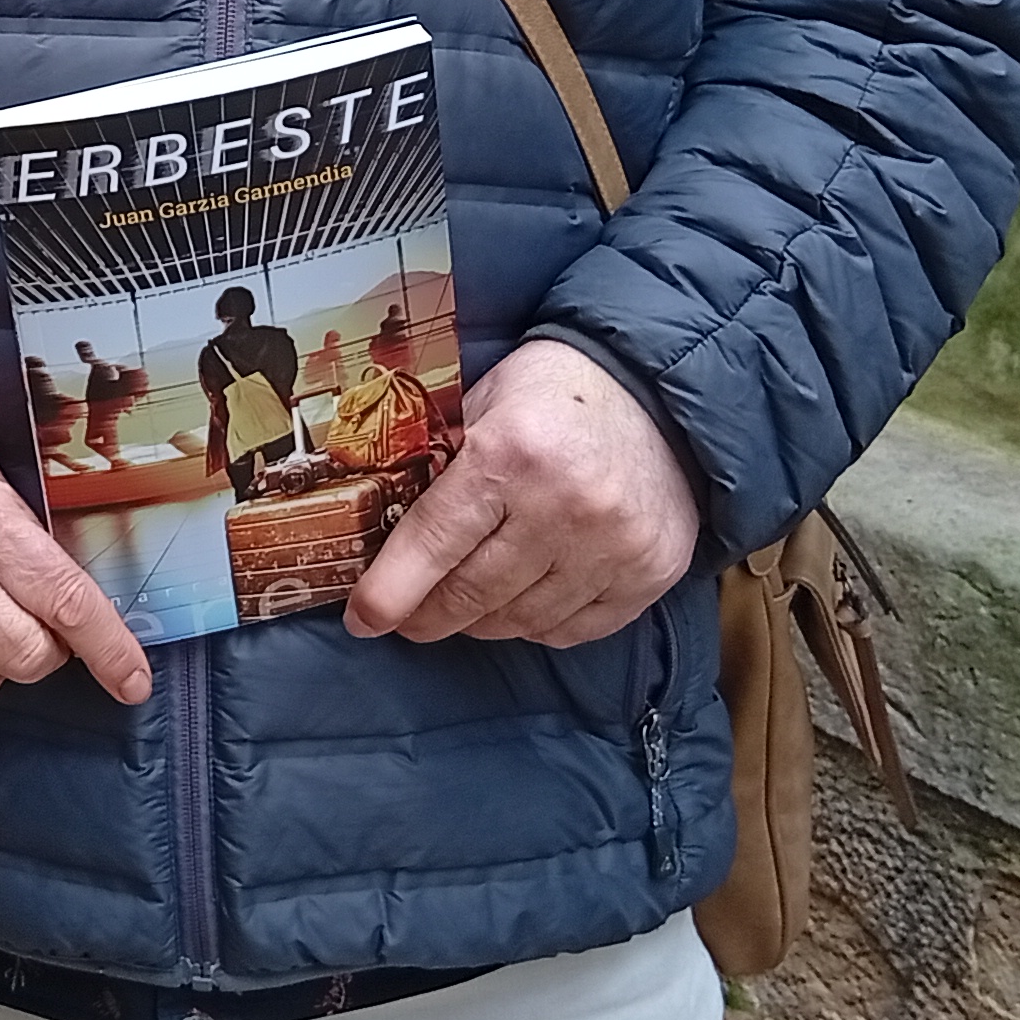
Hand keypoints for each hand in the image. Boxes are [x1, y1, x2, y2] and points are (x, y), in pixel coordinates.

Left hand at [343, 339, 698, 648]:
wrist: (656, 389)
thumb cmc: (554, 390)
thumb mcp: (483, 401)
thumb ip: (440, 465)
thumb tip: (383, 537)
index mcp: (511, 454)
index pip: (434, 543)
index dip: (390, 591)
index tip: (364, 618)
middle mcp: (566, 507)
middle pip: (474, 593)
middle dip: (428, 615)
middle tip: (408, 617)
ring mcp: (614, 546)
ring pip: (521, 620)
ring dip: (482, 621)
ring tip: (465, 606)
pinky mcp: (649, 573)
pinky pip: (574, 629)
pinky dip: (537, 624)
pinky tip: (520, 605)